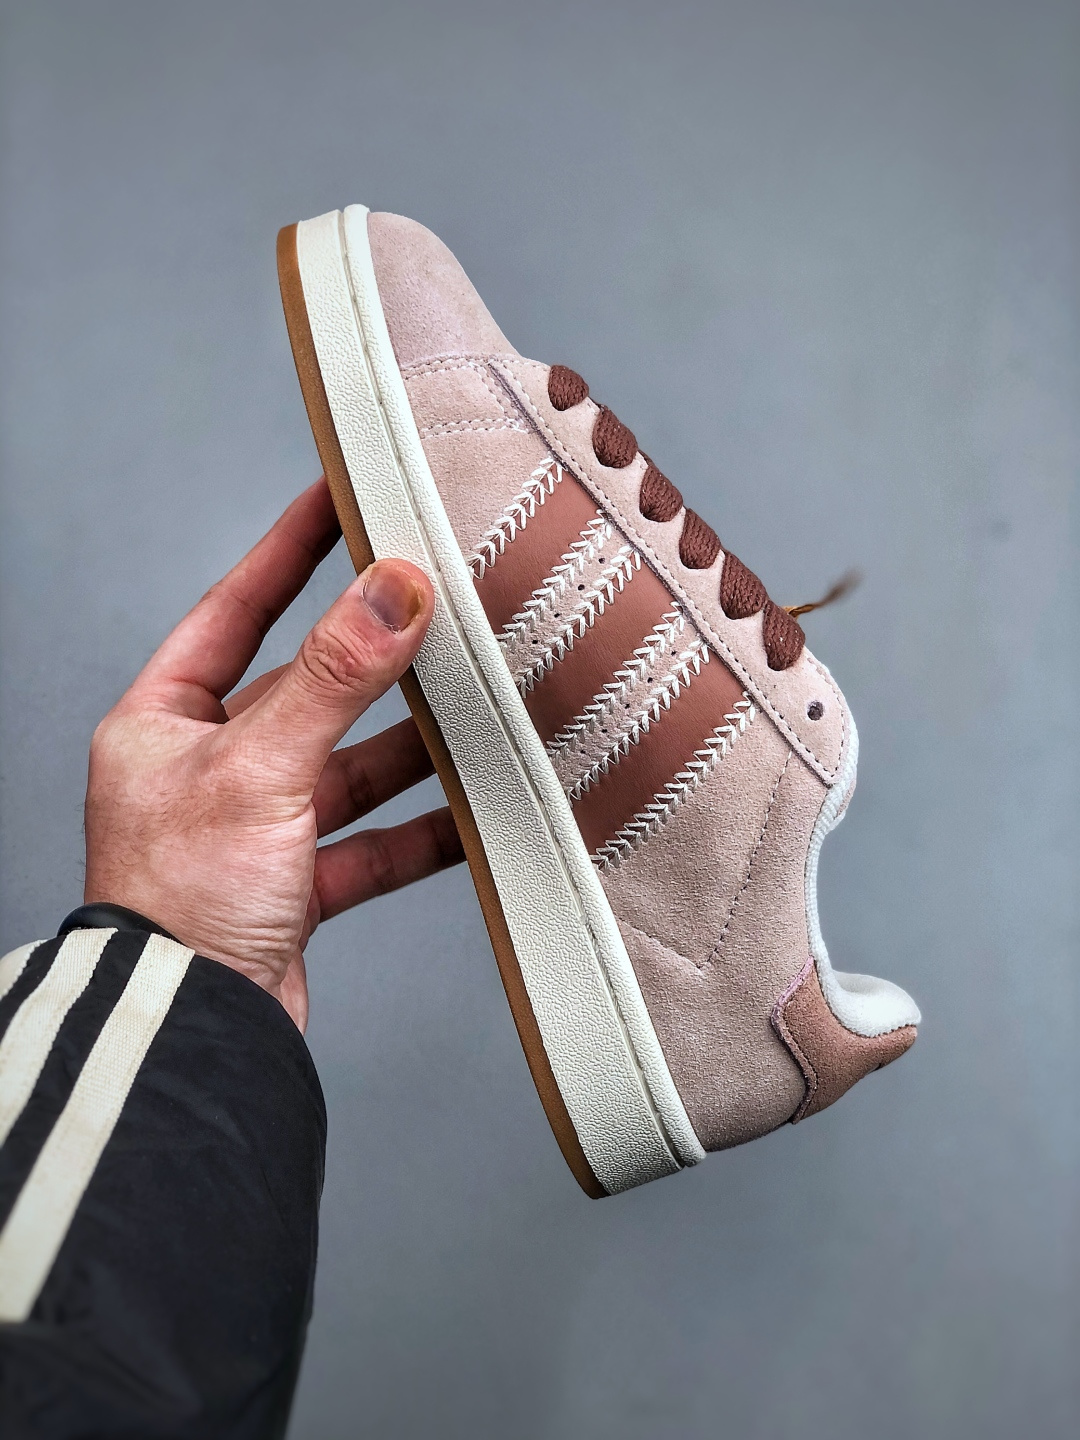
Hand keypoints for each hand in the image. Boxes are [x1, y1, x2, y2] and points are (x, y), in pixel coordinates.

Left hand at [83, 478, 462, 1030]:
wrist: (187, 1035)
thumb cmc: (178, 905)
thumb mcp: (258, 770)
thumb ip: (333, 679)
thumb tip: (395, 589)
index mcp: (164, 722)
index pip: (234, 609)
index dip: (289, 550)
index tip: (339, 495)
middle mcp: (207, 768)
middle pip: (309, 690)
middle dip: (377, 658)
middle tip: (441, 603)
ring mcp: (255, 829)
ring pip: (350, 767)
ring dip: (412, 747)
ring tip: (481, 708)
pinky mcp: (296, 886)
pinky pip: (372, 844)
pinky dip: (422, 830)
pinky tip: (475, 815)